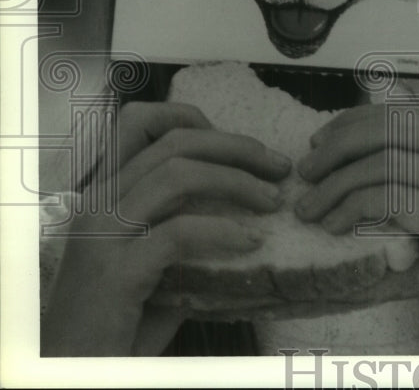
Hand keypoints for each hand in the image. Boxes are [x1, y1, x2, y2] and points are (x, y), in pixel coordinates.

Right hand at [41, 101, 290, 355]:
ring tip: (273, 201)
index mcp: (104, 192)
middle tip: (279, 167)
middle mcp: (98, 201)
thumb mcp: (154, 263)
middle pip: (173, 143)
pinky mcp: (114, 272)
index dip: (192, 119)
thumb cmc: (117, 322)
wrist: (73, 372)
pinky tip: (251, 241)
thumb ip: (186, 230)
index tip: (239, 146)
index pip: (138, 122)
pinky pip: (178, 232)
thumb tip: (249, 213)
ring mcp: (101, 233)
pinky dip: (223, 230)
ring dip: (237, 181)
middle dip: (237, 147)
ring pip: (177, 175)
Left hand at [296, 100, 418, 354]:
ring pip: (391, 163)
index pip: (412, 115)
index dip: (358, 122)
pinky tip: (337, 227)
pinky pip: (397, 201)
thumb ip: (417, 187)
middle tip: (306, 173)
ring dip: (338, 183)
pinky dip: (356, 207)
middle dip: (342, 145)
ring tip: (311, 208)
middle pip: (400, 129)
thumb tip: (351, 162)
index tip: (319, 142)